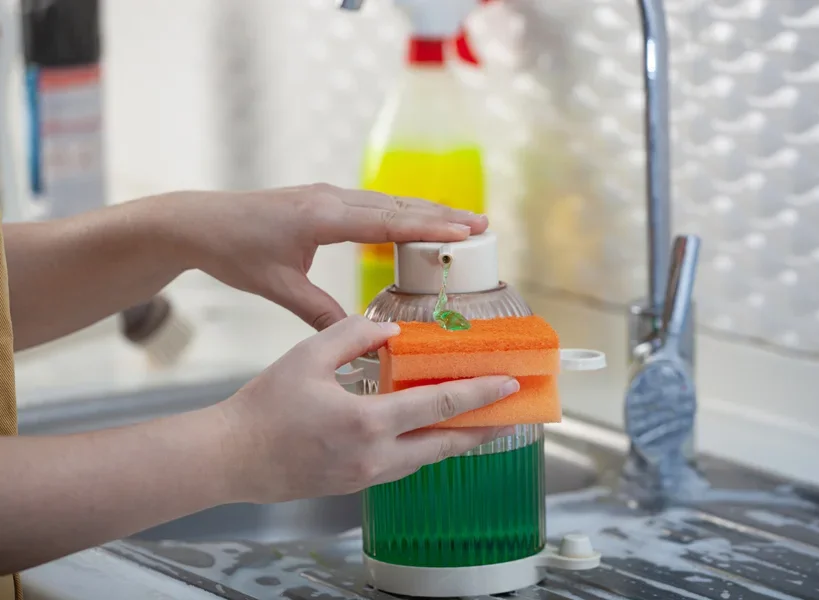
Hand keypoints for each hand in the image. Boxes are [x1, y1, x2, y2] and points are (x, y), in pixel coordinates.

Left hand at [161, 184, 487, 330]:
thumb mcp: (279, 286)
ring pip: (388, 202)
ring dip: (426, 211)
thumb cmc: (235, 251)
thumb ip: (319, 311)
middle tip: (483, 225)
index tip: (465, 231)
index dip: (429, 227)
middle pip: (398, 205)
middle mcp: (331, 199)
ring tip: (464, 222)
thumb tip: (358, 337)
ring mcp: (328, 196)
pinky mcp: (323, 200)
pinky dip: (402, 213)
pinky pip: (372, 205)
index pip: (387, 221)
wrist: (200, 222)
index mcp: (323, 216)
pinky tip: (416, 222)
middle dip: (442, 214)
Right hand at [217, 315, 518, 503]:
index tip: (508, 384)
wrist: (232, 457)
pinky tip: (428, 435)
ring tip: (478, 424)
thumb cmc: (265, 406)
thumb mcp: (309, 357)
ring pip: (425, 459)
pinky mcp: (354, 484)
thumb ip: (354, 336)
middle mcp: (374, 456)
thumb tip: (393, 331)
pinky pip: (402, 467)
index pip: (438, 406)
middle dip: (482, 428)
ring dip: (455, 441)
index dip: (478, 393)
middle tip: (510, 414)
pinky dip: (424, 450)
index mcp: (367, 422)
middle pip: (444, 444)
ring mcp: (365, 476)